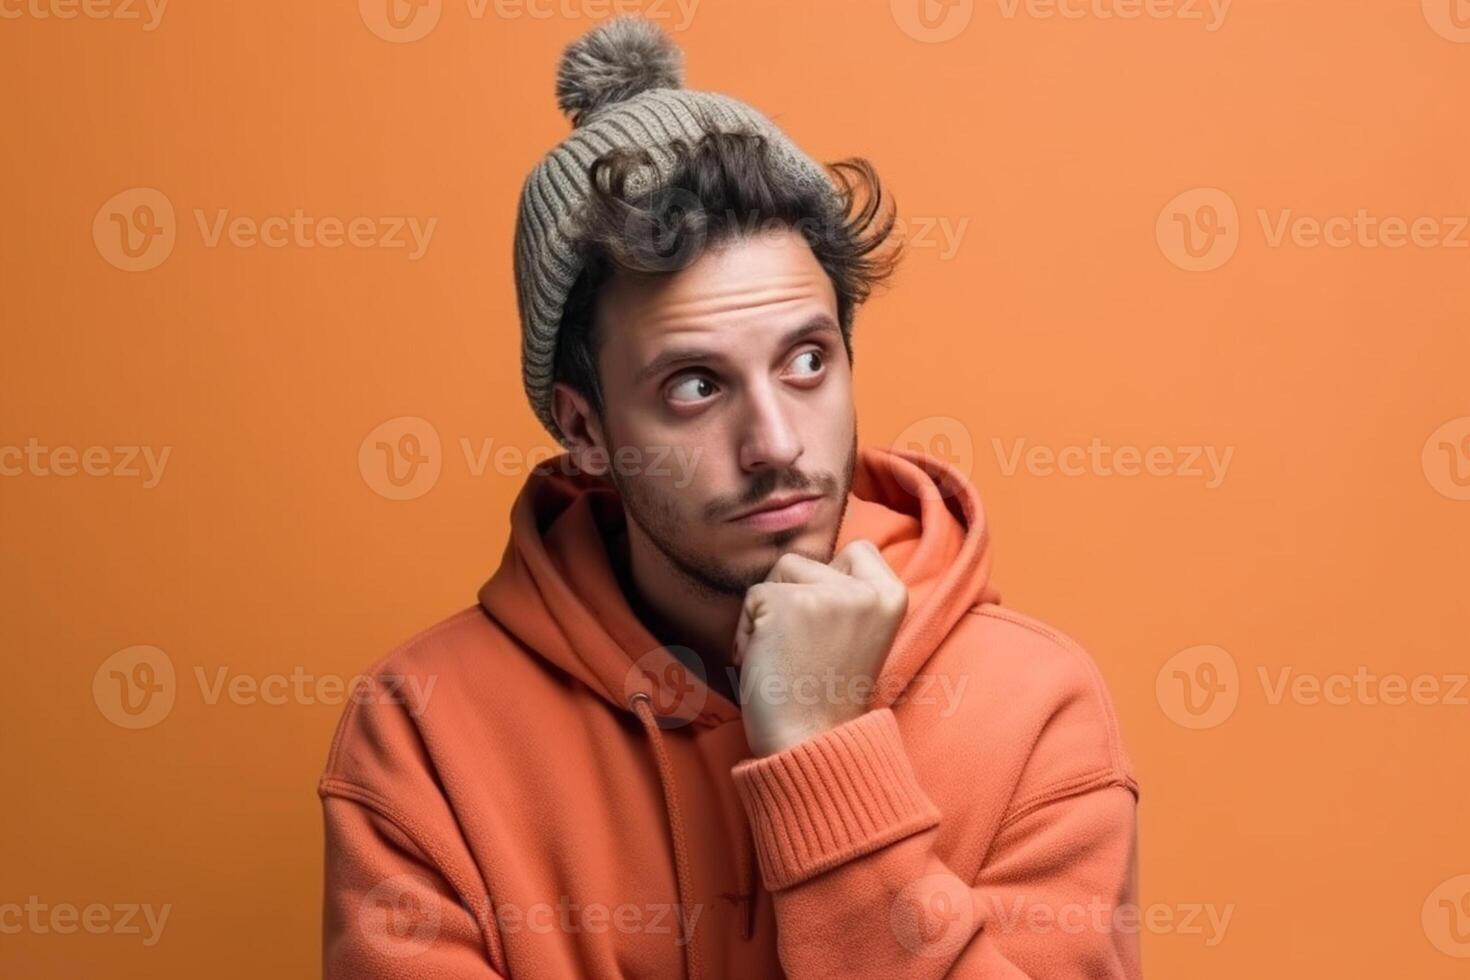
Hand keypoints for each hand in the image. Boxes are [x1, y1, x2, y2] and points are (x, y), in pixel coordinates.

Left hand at [734, 539, 908, 756]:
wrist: (811, 743)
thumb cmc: (824, 694)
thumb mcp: (857, 632)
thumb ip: (846, 594)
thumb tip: (809, 558)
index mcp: (893, 596)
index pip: (857, 550)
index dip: (828, 581)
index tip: (827, 627)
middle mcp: (868, 590)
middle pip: (808, 560)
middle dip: (791, 596)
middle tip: (804, 649)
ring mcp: (829, 596)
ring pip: (777, 574)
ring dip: (767, 613)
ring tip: (785, 656)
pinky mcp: (789, 605)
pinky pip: (752, 598)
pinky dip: (747, 632)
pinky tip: (766, 663)